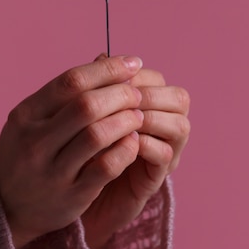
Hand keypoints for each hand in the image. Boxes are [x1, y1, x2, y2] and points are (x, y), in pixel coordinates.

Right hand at [0, 56, 144, 248]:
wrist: (9, 206)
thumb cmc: (30, 150)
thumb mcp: (35, 118)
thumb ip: (67, 92)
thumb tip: (107, 58)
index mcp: (25, 115)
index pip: (71, 82)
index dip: (107, 70)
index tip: (131, 64)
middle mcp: (35, 142)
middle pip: (86, 106)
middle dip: (120, 94)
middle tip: (137, 92)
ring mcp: (52, 171)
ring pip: (97, 135)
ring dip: (126, 120)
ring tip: (139, 115)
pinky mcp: (71, 196)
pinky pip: (106, 167)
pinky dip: (125, 150)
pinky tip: (134, 141)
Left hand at [81, 61, 189, 248]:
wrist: (68, 193)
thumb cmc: (77, 146)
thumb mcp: (83, 114)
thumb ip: (95, 87)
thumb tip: (101, 55)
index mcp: (145, 105)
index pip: (158, 79)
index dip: (140, 75)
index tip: (115, 77)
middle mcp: (160, 126)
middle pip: (179, 98)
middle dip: (150, 94)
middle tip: (125, 97)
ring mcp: (161, 152)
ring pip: (180, 125)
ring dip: (153, 117)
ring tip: (125, 119)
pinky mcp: (153, 179)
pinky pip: (165, 156)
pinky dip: (147, 145)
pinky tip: (124, 142)